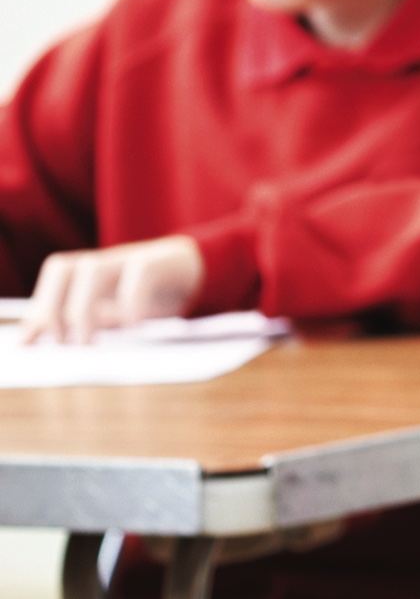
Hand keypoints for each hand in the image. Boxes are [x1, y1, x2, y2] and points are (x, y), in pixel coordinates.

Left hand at [16, 235, 206, 344]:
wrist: (210, 268)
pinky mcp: (166, 258)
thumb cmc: (163, 295)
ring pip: (91, 268)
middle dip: (54, 307)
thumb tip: (54, 340)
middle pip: (63, 268)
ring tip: (87, 342)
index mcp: (96, 271)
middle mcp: (111, 260)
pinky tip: (133, 324)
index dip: (40, 307)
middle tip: (63, 343)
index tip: (29, 342)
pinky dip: (130, 300)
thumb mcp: (126, 311)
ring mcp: (136, 255)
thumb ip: (97, 320)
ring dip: (82, 307)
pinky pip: (139, 271)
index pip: (57, 276)